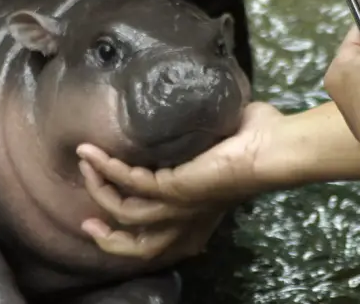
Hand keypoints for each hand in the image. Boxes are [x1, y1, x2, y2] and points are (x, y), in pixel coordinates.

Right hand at [76, 102, 284, 258]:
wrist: (274, 147)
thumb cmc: (257, 140)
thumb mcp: (218, 146)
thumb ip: (198, 140)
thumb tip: (184, 112)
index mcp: (198, 213)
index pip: (159, 241)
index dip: (127, 239)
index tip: (104, 222)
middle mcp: (186, 218)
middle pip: (137, 247)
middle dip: (107, 237)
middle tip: (86, 220)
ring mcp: (179, 206)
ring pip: (124, 213)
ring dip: (99, 188)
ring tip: (84, 161)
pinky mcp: (174, 189)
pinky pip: (129, 182)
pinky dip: (106, 167)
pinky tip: (92, 151)